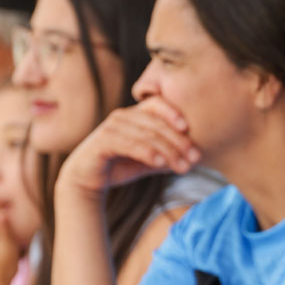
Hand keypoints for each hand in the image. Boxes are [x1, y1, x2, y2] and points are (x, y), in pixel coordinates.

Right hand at [56, 98, 199, 198]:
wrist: (88, 180)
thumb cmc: (120, 165)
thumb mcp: (149, 160)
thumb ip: (168, 156)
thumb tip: (196, 158)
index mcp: (134, 114)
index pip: (157, 104)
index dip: (173, 113)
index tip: (190, 130)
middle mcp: (123, 116)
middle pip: (157, 123)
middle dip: (179, 141)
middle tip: (195, 158)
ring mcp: (112, 127)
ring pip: (147, 135)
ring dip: (168, 151)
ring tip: (183, 167)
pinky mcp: (103, 141)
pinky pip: (129, 144)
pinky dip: (147, 152)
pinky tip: (160, 163)